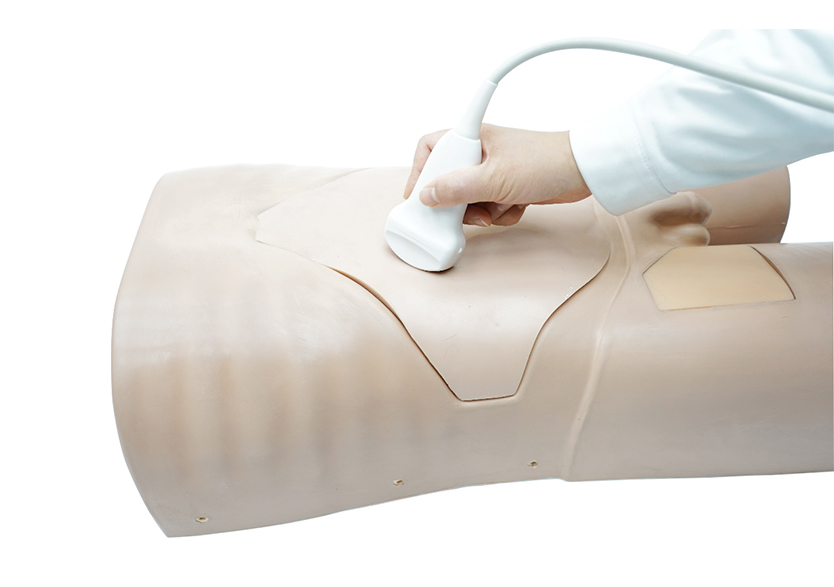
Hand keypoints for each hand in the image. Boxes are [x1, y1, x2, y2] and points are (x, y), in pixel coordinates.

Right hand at [403, 124, 591, 226]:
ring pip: (469, 198)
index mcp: (472, 138)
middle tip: (464, 212)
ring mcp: (493, 171)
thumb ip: (456, 189)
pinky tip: (517, 206)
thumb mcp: (493, 179)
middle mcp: (479, 152)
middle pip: (448, 181)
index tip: (417, 196)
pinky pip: (489, 206)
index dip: (419, 172)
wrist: (584, 172)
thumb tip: (426, 196)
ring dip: (482, 211)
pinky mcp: (507, 187)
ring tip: (498, 208)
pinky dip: (500, 212)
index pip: (431, 148)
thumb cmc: (544, 162)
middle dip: (457, 202)